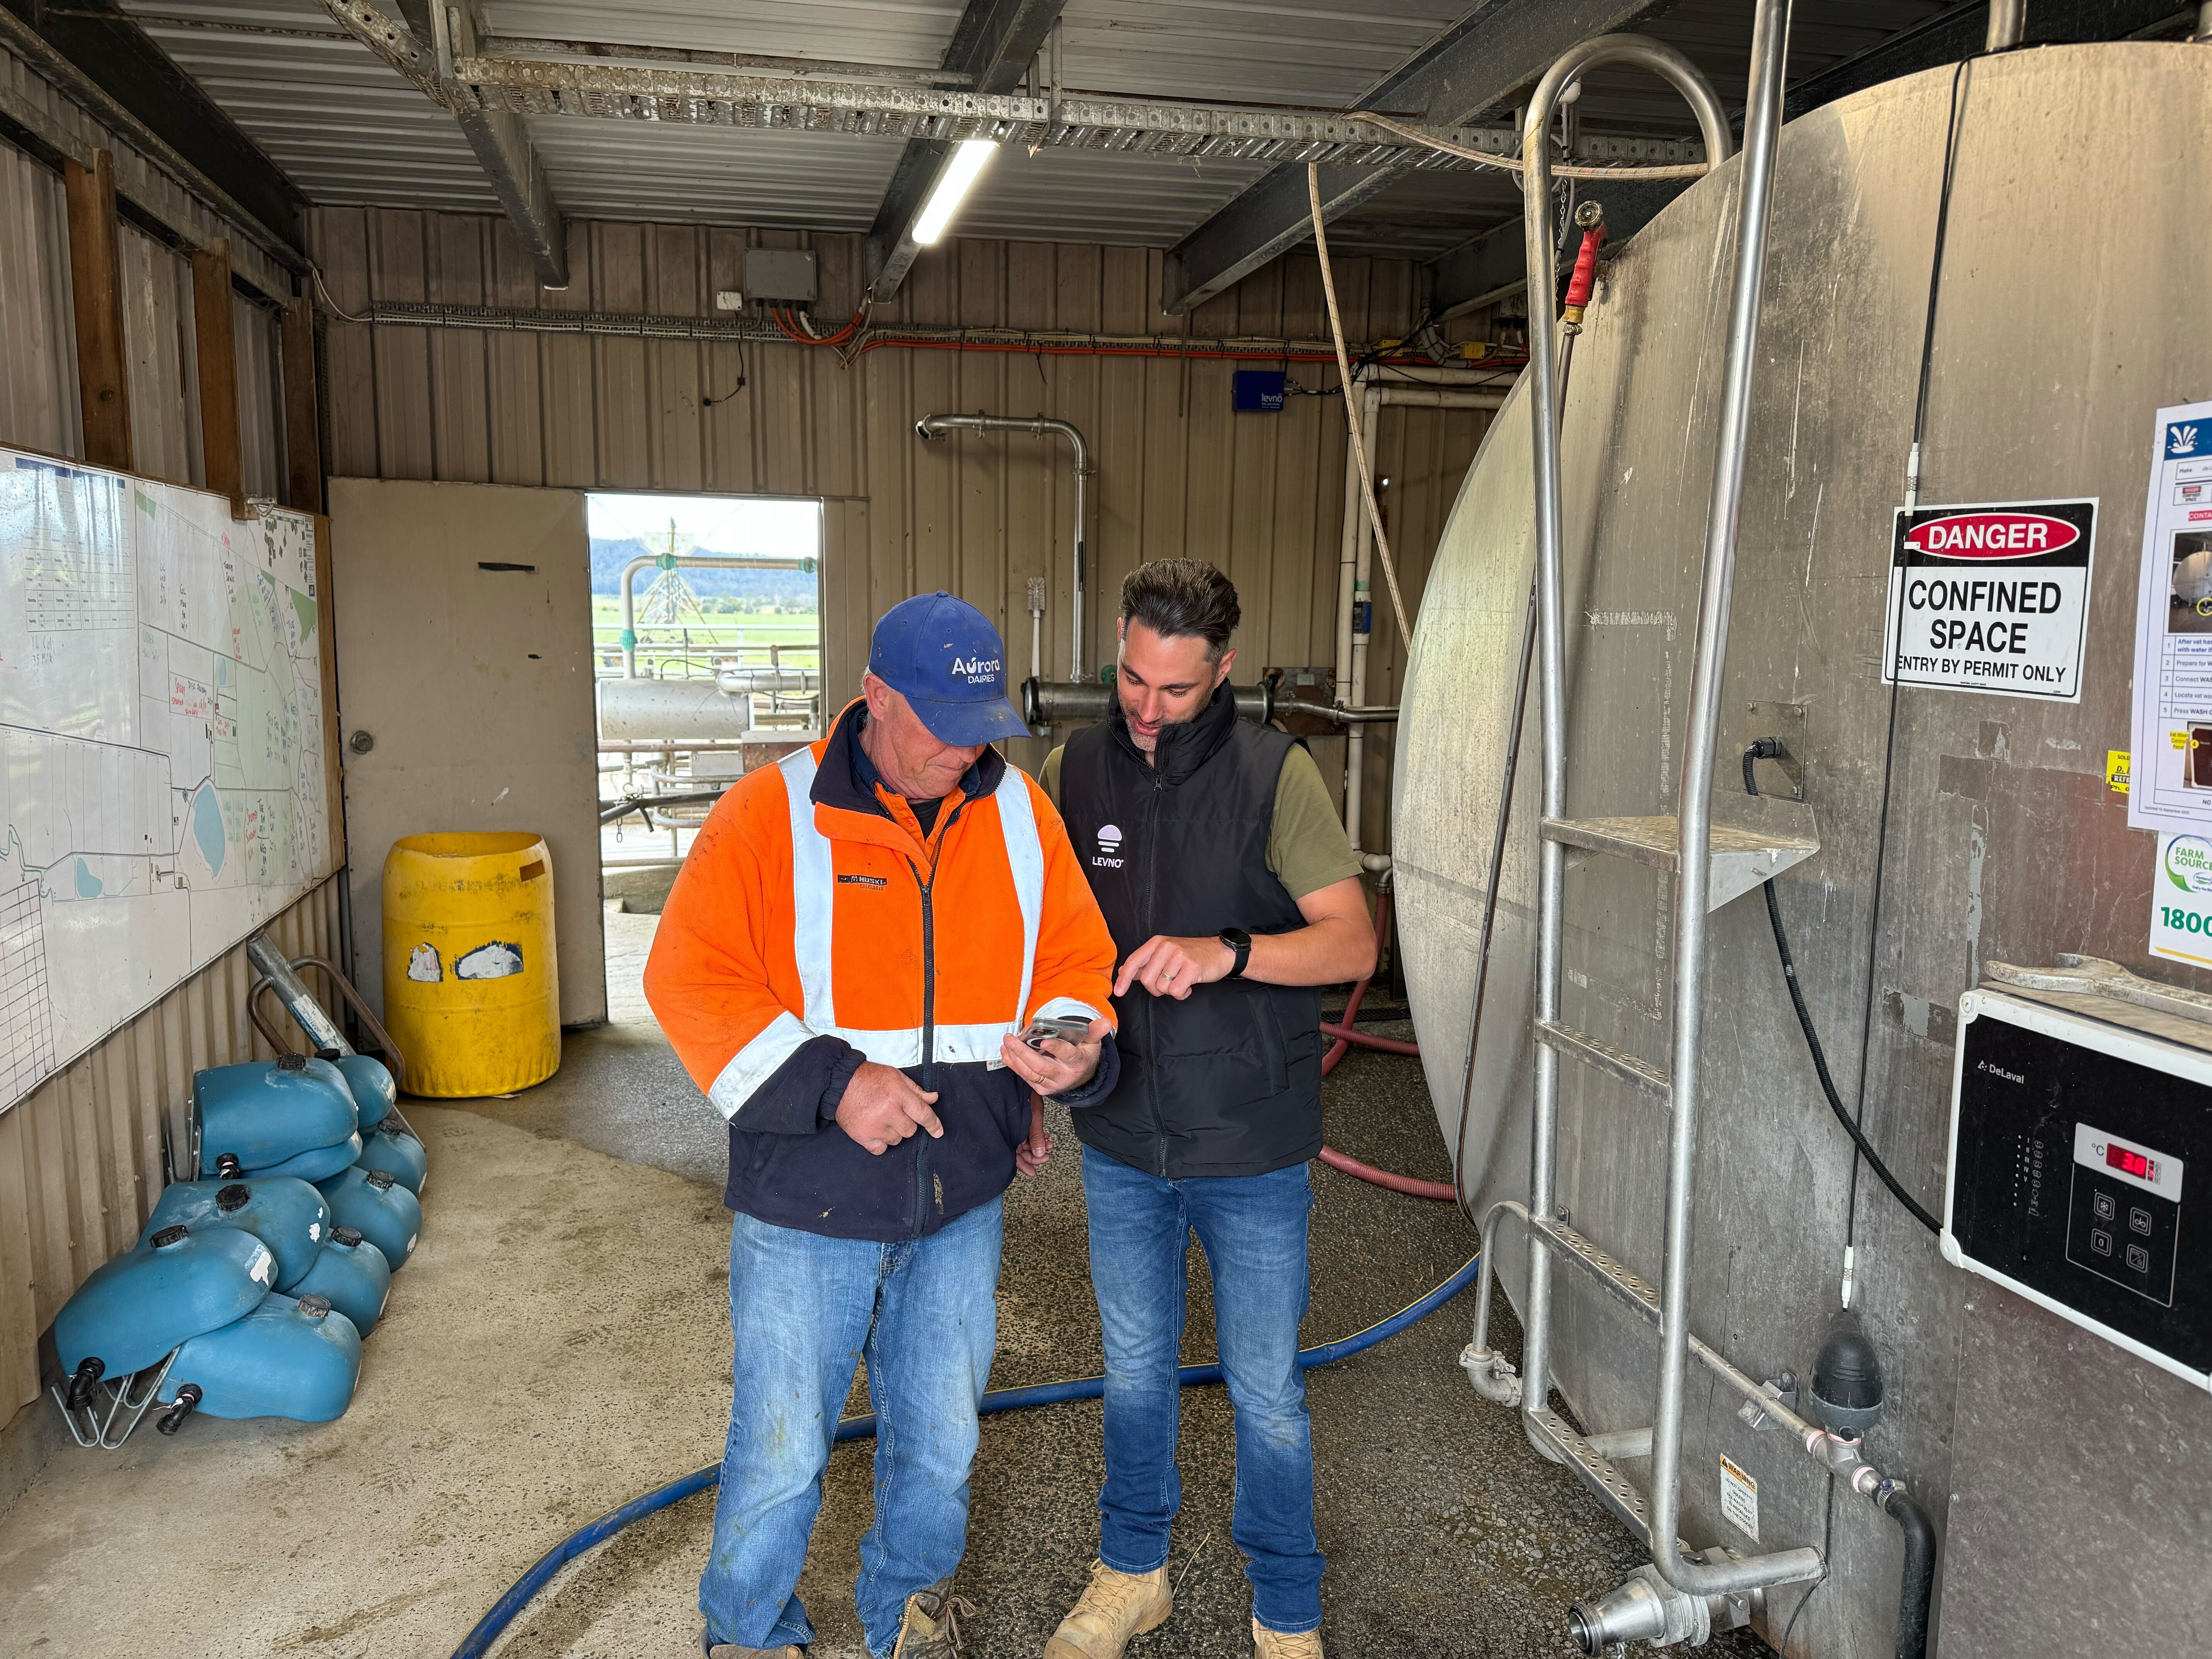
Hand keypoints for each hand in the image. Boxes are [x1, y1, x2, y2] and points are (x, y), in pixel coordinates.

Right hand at [836, 1062, 942, 1155]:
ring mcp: (875, 1126)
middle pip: (910, 1130)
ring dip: (893, 1132)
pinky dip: (880, 1142)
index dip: (933, 1125)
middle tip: (894, 1113)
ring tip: (881, 1119)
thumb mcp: (895, 1077)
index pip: (923, 1114)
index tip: (938, 1132)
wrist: (839, 1083)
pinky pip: (881, 1149)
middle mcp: (888, 1112)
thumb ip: (915, 1090)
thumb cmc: (868, 1078)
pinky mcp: (863, 1137)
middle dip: (906, 1123)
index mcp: (898, 1095)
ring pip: (897, 1140)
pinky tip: (875, 1130)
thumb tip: (933, 1099)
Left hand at [998, 1017, 1108, 1095]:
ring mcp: (1051, 1085)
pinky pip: (1025, 1077)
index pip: (1067, 1055)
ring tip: (1006, 1043)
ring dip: (1015, 1058)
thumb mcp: (1092, 1041)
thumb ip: (1095, 1031)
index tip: (1045, 1041)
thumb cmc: (1084, 1054)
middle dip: (1023, 1052)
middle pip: (1041, 1066)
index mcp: (1078, 1063)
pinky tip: (1006, 1053)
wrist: (1081, 1077)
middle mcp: (1064, 1077)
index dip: (1056, 1048)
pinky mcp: (1041, 1088)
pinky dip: (1013, 1065)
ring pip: (1030, 1073)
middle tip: (1011, 1039)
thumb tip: (1105, 1023)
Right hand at [1014, 1095, 1051, 1175]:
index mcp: (1009, 1132)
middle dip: (1035, 1155)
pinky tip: (1046, 1135)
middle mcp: (1011, 1131)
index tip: (1033, 1171)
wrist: (1022, 1079)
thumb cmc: (1025, 1094)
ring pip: (1026, 1143)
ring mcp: (1016, 1127)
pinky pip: (1028, 1134)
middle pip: (1020, 1151)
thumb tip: (1040, 1154)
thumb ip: (1036, 1136)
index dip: (1023, 1165)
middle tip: (1046, 1157)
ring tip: (1049, 1144)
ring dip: (1039, 1145)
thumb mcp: (1033, 1116)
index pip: (1013, 1156)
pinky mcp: (1021, 1121)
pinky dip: (1038, 1136)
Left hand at [1114, 934, 1234, 1000]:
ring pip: (1161, 988)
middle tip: (1169, 983)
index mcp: (1157, 942)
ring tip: (1182, 981)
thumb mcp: (1166, 953)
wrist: (1221, 952)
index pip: (1133, 961)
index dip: (1124, 978)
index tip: (1119, 991)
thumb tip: (1125, 973)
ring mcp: (1179, 956)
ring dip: (1171, 990)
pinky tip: (1189, 985)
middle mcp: (1166, 947)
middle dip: (1156, 988)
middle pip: (1146, 980)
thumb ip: (1147, 962)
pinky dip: (1182, 993)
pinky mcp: (1191, 968)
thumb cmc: (1192, 954)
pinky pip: (1176, 991)